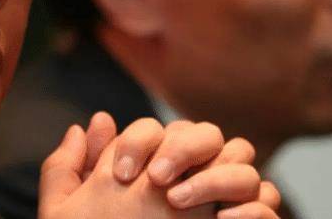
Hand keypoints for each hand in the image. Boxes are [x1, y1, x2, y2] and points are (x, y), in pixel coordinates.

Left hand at [38, 113, 279, 218]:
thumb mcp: (65, 216)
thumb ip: (68, 169)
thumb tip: (93, 121)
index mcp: (151, 168)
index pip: (159, 129)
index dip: (140, 140)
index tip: (120, 174)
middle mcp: (190, 178)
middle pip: (208, 133)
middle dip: (184, 147)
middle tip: (156, 179)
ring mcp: (220, 202)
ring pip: (243, 162)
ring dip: (214, 175)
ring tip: (178, 201)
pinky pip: (266, 204)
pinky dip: (251, 208)